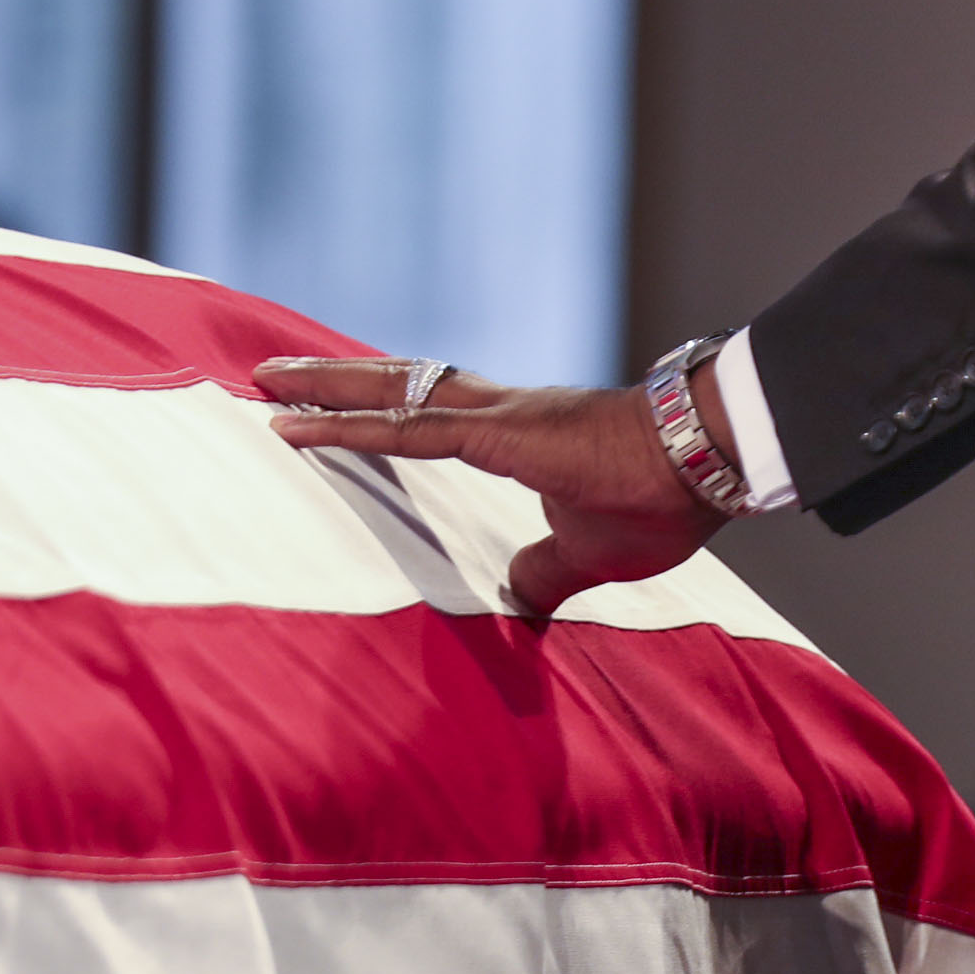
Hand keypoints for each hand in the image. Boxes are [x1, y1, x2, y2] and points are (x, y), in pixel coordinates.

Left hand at [259, 355, 724, 615]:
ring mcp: (497, 417)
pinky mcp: (500, 435)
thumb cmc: (664, 499)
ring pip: (392, 392)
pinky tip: (296, 424)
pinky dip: (345, 427)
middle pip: (400, 385)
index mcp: (520, 435)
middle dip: (335, 381)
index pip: (436, 412)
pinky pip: (406, 427)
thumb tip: (517, 598)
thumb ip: (546, 572)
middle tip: (272, 375)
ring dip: (324, 389)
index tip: (333, 404)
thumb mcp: (591, 553)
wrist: (708, 457)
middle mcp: (500, 412)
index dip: (382, 407)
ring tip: (266, 383)